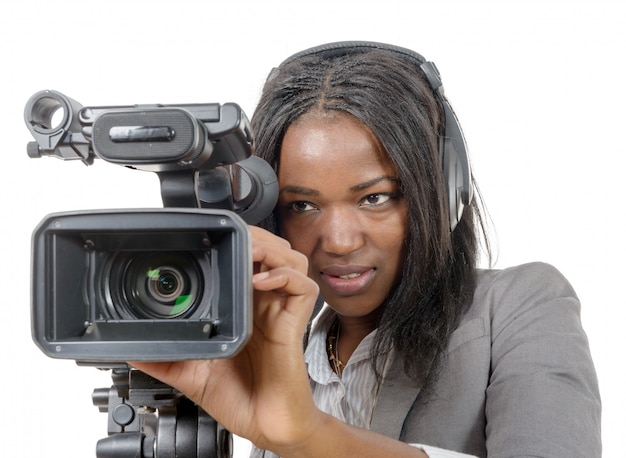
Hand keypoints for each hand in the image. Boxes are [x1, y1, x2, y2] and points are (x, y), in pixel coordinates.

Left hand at [131, 226, 321, 449]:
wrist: (263, 426)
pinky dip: (284, 276)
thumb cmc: (237, 398)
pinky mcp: (294, 323)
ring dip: (271, 250)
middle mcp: (264, 304)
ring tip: (249, 253)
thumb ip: (165, 358)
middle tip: (234, 238)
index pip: (247, 261)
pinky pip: (302, 287)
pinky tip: (261, 281)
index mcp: (244, 308)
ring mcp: (280, 312)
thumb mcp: (192, 373)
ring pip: (291, 260)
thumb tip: (131, 349)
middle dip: (255, 237)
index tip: (213, 238)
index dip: (238, 243)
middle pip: (273, 251)